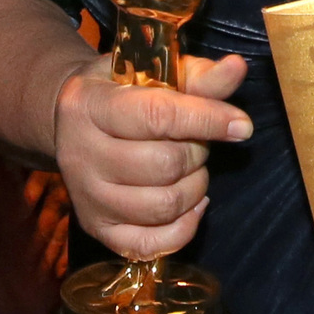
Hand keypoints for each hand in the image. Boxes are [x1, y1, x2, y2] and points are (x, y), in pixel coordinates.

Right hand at [53, 52, 250, 260]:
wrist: (71, 122)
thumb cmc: (121, 92)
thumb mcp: (151, 72)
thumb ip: (196, 75)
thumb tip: (237, 68)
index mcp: (89, 105)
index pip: (157, 116)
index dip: (207, 120)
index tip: (242, 125)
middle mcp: (80, 154)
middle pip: (164, 164)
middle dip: (197, 152)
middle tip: (196, 140)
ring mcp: (87, 197)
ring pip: (163, 205)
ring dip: (195, 187)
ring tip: (191, 168)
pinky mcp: (97, 229)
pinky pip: (152, 244)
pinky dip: (184, 227)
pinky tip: (190, 203)